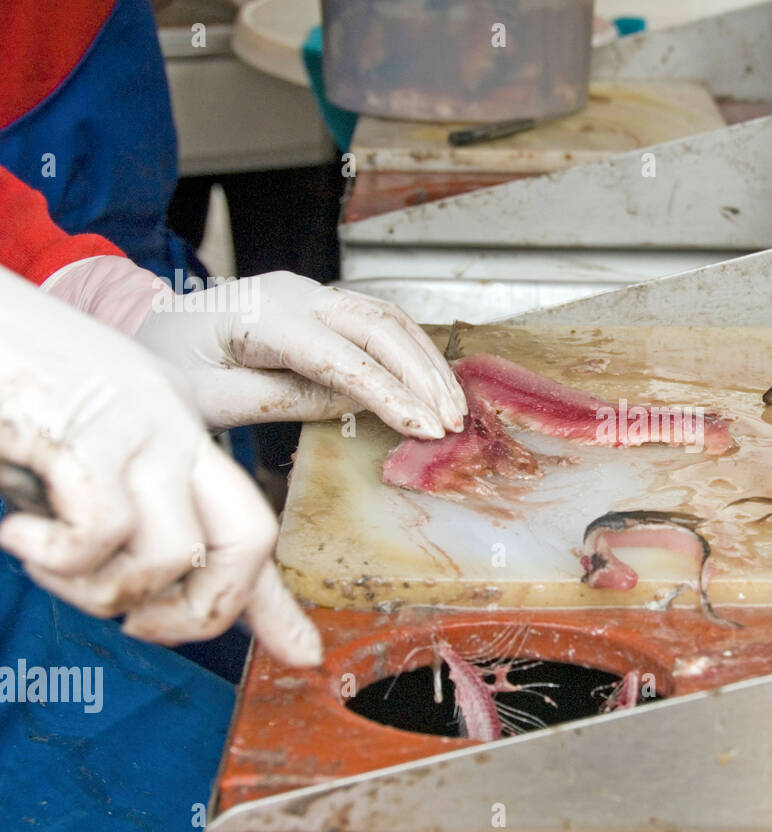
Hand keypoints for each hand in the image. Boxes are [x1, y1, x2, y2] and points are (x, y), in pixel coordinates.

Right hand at [0, 266, 321, 665]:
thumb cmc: (1, 391)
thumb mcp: (69, 464)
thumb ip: (114, 521)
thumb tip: (136, 603)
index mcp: (178, 433)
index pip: (248, 526)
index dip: (276, 605)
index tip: (303, 655)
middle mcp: (175, 423)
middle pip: (249, 540)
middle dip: (200, 614)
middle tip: (131, 624)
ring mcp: (137, 422)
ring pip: (175, 553)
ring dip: (102, 589)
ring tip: (45, 560)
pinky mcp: (85, 428)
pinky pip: (104, 531)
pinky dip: (55, 558)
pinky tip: (17, 532)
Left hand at [42, 258, 464, 435]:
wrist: (149, 330)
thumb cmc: (168, 365)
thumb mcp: (209, 398)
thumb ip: (280, 400)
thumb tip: (354, 405)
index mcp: (260, 314)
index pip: (341, 357)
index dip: (389, 394)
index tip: (425, 430)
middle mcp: (293, 292)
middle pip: (378, 326)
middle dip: (423, 376)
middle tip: (452, 424)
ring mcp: (310, 292)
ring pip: (388, 319)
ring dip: (425, 363)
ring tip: (452, 410)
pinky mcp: (320, 304)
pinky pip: (378, 322)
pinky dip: (411, 353)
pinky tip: (430, 385)